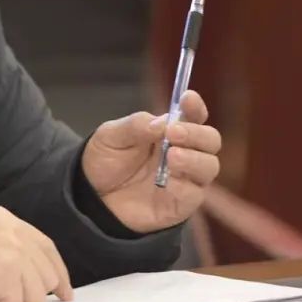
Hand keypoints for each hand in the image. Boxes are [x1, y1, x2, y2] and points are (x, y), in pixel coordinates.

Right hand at [0, 206, 73, 301]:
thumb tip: (39, 279)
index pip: (46, 248)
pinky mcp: (7, 274)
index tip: (64, 293)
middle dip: (31, 293)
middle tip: (3, 295)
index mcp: (8, 221)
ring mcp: (14, 254)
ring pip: (34, 296)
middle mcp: (15, 233)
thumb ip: (9, 247)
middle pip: (47, 276)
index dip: (59, 273)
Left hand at [81, 90, 220, 233]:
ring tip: (172, 156)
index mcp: (169, 131)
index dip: (194, 106)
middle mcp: (183, 152)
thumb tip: (162, 123)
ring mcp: (185, 179)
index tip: (188, 98)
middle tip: (174, 132)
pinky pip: (195, 194)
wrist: (90, 196)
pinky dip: (185, 186)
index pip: (193, 115)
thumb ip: (137, 126)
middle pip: (210, 140)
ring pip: (209, 166)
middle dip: (197, 133)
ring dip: (194, 159)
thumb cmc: (105, 160)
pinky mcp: (181, 203)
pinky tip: (168, 182)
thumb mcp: (111, 136)